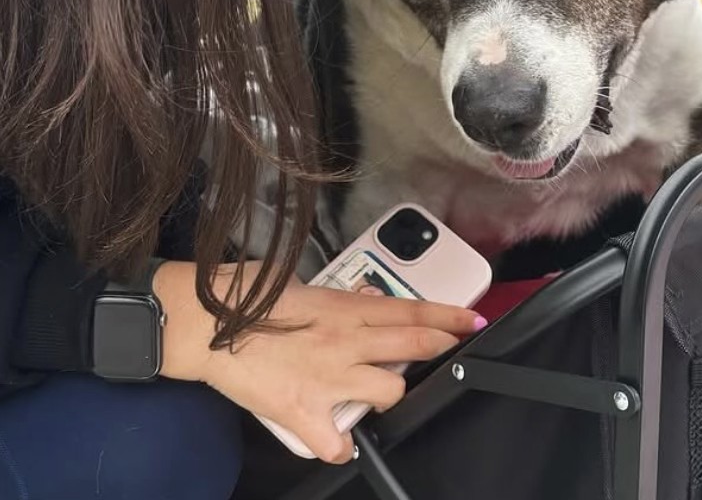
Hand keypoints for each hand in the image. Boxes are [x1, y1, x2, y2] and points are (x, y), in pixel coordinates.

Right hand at [155, 261, 479, 463]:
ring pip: (388, 392)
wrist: (203, 326)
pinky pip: (337, 443)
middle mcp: (345, 342)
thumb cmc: (243, 296)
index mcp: (344, 308)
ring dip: (387, 394)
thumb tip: (353, 300)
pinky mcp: (303, 411)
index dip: (447, 316)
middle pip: (413, 346)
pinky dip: (340, 447)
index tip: (470, 319)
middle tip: (458, 346)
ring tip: (374, 392)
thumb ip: (331, 296)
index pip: (410, 311)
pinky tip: (339, 443)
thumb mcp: (295, 282)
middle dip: (442, 346)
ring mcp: (328, 378)